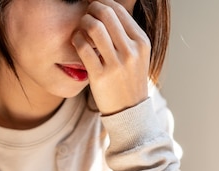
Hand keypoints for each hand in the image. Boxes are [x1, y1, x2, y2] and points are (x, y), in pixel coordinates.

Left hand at [72, 0, 149, 114]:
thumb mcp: (138, 56)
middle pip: (106, 14)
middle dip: (91, 9)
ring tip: (81, 28)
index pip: (119, 10)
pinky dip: (76, 40)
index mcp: (141, 42)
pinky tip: (76, 42)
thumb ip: (127, 36)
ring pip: (94, 28)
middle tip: (85, 14)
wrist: (130, 111)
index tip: (94, 7)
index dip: (102, 3)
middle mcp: (131, 51)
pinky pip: (83, 48)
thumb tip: (107, 12)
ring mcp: (116, 64)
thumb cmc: (129, 81)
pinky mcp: (101, 76)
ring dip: (82, 23)